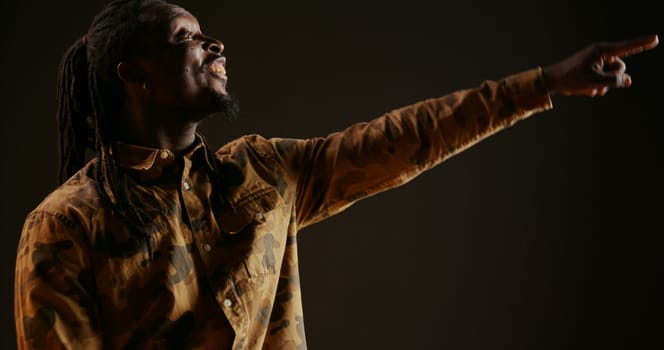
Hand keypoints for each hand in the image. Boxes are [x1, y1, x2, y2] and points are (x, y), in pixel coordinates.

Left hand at [542, 34, 658, 96]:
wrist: (551, 82)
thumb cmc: (571, 80)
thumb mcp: (595, 82)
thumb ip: (615, 81)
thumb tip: (628, 81)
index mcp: (601, 51)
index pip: (627, 47)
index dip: (642, 44)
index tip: (656, 39)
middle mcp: (600, 54)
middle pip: (620, 68)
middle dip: (612, 79)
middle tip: (595, 84)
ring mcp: (596, 61)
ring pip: (612, 76)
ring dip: (604, 85)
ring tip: (589, 88)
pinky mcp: (592, 69)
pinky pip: (604, 79)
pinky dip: (597, 86)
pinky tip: (586, 90)